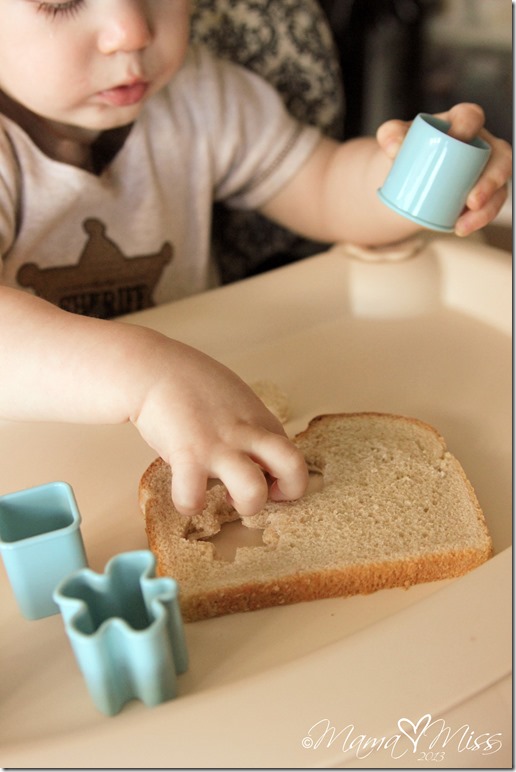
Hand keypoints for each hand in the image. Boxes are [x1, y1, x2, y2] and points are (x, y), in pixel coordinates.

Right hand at [130, 332, 307, 516]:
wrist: (154, 368)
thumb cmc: (189, 382)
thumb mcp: (235, 398)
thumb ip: (247, 424)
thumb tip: (249, 452)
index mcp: (260, 420)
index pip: (293, 455)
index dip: (285, 476)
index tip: (267, 480)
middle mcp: (246, 433)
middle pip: (293, 467)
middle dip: (288, 491)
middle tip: (265, 493)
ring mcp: (219, 446)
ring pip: (253, 492)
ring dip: (245, 506)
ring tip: (226, 497)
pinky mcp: (187, 455)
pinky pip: (193, 497)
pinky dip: (189, 505)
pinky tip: (185, 493)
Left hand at [376, 103, 511, 236]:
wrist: (405, 176)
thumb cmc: (406, 150)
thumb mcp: (394, 140)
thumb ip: (390, 135)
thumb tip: (394, 148)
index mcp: (461, 122)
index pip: (472, 116)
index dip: (469, 125)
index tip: (458, 138)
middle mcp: (480, 144)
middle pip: (500, 157)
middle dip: (491, 180)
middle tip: (472, 201)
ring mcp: (486, 169)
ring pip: (499, 187)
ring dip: (487, 209)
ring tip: (463, 225)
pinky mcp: (484, 193)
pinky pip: (491, 206)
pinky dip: (478, 220)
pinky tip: (461, 229)